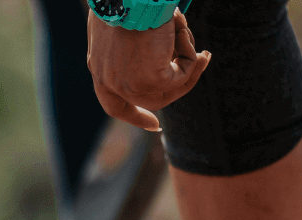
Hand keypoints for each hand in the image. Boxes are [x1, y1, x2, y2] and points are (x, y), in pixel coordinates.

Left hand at [87, 9, 209, 130]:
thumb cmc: (127, 0)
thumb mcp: (123, 23)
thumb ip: (132, 44)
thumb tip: (155, 49)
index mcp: (99, 67)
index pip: (113, 103)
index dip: (134, 115)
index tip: (154, 125)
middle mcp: (109, 81)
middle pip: (148, 100)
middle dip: (178, 87)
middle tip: (201, 60)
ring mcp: (127, 85)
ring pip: (169, 90)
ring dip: (188, 65)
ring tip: (198, 44)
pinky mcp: (148, 81)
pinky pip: (181, 77)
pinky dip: (190, 58)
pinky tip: (187, 36)